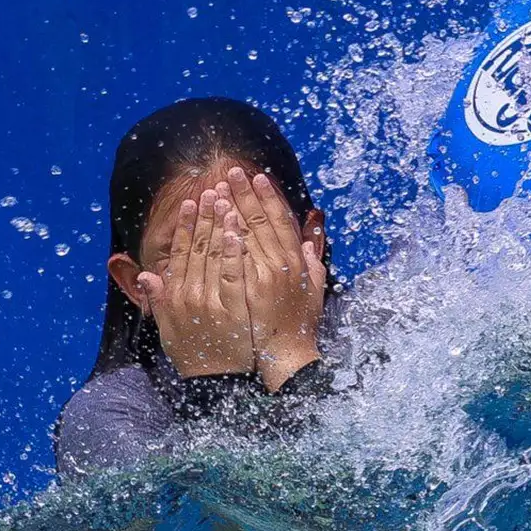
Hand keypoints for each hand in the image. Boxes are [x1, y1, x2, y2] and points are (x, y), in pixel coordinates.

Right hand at [136, 186, 254, 377]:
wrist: (217, 384)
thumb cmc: (197, 356)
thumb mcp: (170, 329)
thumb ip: (158, 301)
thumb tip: (145, 275)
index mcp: (176, 295)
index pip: (181, 252)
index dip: (186, 226)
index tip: (191, 202)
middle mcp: (189, 294)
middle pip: (198, 247)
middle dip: (206, 216)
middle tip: (213, 188)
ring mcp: (210, 301)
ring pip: (215, 255)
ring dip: (220, 225)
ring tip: (226, 199)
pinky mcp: (233, 309)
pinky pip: (233, 275)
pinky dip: (234, 252)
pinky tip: (238, 232)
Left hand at [224, 167, 324, 391]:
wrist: (283, 358)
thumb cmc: (300, 323)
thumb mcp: (315, 287)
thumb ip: (313, 256)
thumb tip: (312, 228)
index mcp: (297, 263)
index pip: (281, 222)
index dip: (269, 198)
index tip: (258, 178)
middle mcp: (280, 268)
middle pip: (258, 223)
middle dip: (244, 195)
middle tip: (231, 172)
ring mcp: (260, 281)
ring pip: (241, 238)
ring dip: (228, 211)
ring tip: (216, 190)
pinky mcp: (241, 295)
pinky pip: (229, 263)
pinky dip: (224, 242)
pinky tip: (215, 224)